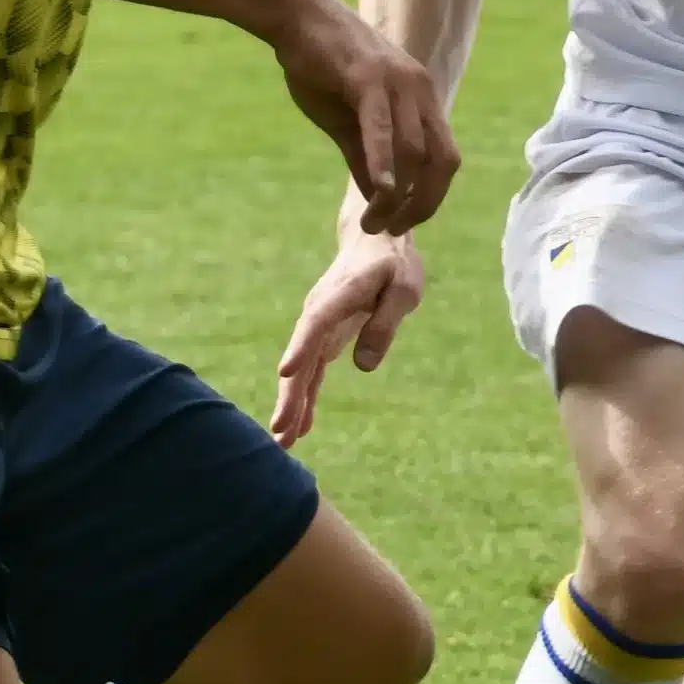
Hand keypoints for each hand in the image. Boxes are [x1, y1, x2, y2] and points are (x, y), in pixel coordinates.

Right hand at [270, 0, 455, 236]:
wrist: (296, 16)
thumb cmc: (320, 66)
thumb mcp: (348, 122)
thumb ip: (366, 159)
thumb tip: (379, 198)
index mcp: (421, 99)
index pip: (445, 160)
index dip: (430, 198)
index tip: (402, 222)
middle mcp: (420, 90)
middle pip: (443, 162)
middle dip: (423, 204)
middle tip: (393, 230)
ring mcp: (397, 81)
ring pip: (416, 151)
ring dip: (398, 196)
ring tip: (372, 221)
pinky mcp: (367, 76)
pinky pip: (383, 127)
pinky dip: (385, 163)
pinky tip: (380, 193)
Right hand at [271, 229, 424, 444]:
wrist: (373, 243)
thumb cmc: (394, 264)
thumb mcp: (403, 289)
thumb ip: (385, 324)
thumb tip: (364, 366)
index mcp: (340, 295)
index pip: (316, 323)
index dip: (301, 348)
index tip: (286, 374)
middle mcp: (320, 313)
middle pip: (302, 356)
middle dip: (290, 394)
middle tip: (280, 429)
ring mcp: (318, 328)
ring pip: (302, 370)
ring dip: (292, 404)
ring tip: (283, 440)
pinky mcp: (324, 339)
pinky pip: (312, 372)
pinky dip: (305, 398)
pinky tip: (300, 427)